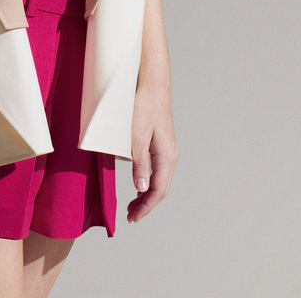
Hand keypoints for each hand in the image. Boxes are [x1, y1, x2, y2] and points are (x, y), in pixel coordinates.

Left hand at [126, 76, 177, 223]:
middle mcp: (170, 156)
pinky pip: (156, 169)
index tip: (132, 218)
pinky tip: (138, 184)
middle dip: (146, 204)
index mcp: (166, 157)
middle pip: (160, 188)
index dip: (145, 206)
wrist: (151, 83)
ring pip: (159, 179)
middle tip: (130, 216)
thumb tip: (142, 188)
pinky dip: (147, 181)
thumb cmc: (142, 106)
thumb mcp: (136, 136)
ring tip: (132, 205)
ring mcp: (165, 149)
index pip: (158, 190)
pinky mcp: (159, 143)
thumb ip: (139, 162)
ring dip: (146, 194)